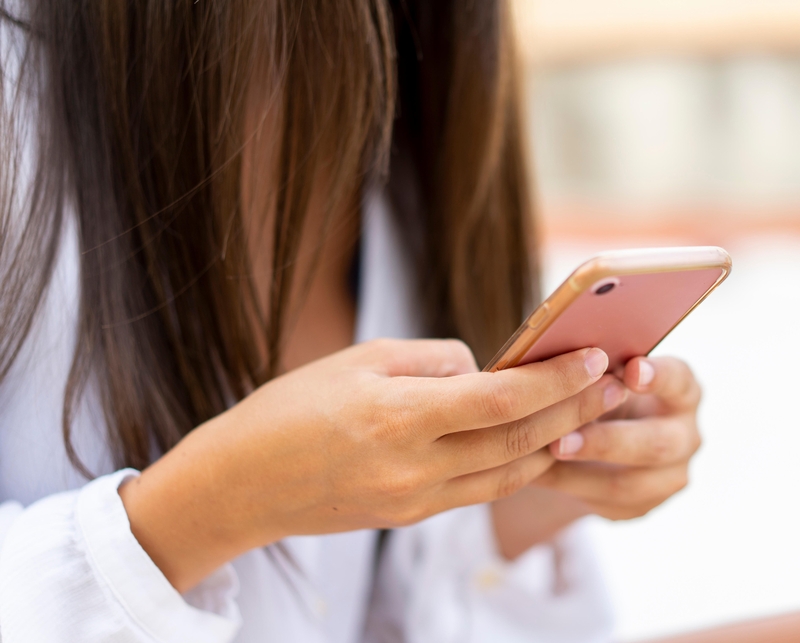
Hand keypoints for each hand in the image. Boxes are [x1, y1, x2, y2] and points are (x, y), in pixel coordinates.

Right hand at [120, 339, 623, 590]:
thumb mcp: (358, 361)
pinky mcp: (411, 517)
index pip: (501, 399)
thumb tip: (481, 367)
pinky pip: (480, 490)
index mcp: (397, 416)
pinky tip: (538, 444)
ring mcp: (415, 500)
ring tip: (593, 412)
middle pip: (518, 440)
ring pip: (508, 474)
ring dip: (557, 442)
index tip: (595, 355)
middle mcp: (414, 467)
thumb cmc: (290, 408)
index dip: (555, 378)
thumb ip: (430, 362)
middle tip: (618, 381)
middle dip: (576, 409)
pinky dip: (517, 466)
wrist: (242, 483)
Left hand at [539, 356, 701, 520]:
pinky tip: (535, 472)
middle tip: (561, 439)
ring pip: (627, 482)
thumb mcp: (599, 374)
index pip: (679, 381)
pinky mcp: (641, 504)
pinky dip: (566, 484)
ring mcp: (667, 475)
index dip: (658, 376)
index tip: (632, 370)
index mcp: (680, 390)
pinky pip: (603, 501)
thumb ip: (592, 369)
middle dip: (605, 441)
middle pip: (656, 444)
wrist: (591, 436)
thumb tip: (560, 359)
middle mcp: (683, 434)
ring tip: (543, 455)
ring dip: (579, 471)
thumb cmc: (596, 388)